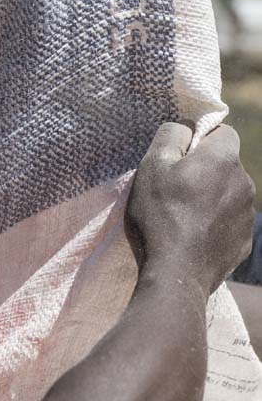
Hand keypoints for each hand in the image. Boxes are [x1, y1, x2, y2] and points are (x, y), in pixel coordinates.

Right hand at [126, 122, 254, 296]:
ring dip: (211, 199)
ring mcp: (248, 214)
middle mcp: (245, 182)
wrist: (177, 272)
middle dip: (206, 171)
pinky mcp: (245, 241)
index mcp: (223, 159)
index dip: (201, 139)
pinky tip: (193, 237)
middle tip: (176, 190)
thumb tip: (184, 127)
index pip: (223, 131)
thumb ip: (170, 135)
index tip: (180, 157)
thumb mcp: (151, 166)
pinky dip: (215, 225)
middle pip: (226, 165)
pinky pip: (230, 223)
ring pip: (230, 194)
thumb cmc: (161, 215)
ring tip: (183, 218)